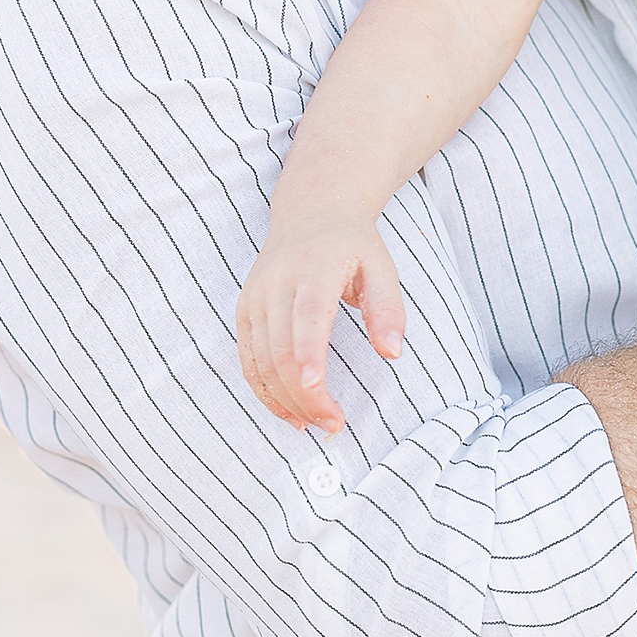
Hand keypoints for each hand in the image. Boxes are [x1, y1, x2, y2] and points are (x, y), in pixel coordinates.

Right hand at [236, 216, 403, 431]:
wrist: (311, 212)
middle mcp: (277, 282)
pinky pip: (247, 359)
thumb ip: (389, 309)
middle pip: (282, 348)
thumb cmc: (354, 245)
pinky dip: (264, 390)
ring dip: (286, 399)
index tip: (317, 389)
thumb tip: (392, 352)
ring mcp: (255, 298)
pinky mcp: (244, 311)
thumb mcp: (383, 268)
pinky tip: (289, 412)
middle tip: (335, 424)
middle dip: (306, 394)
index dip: (309, 354)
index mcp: (315, 267)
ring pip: (261, 360)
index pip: (307, 315)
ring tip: (316, 424)